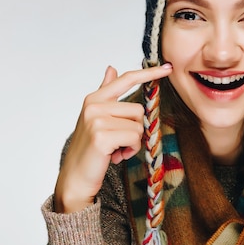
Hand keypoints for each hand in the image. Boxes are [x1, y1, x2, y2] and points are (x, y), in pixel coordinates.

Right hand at [53, 63, 172, 212]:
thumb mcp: (97, 117)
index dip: (149, 73)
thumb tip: (111, 67)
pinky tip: (116, 157)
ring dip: (133, 142)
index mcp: (94, 98)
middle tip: (119, 143)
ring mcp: (96, 120)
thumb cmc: (90, 148)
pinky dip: (131, 150)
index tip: (168, 67)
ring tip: (116, 150)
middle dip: (135, 129)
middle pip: (138, 109)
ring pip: (138, 126)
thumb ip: (106, 91)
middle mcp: (94, 105)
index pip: (126, 79)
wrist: (75, 178)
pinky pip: (134, 138)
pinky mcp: (101, 136)